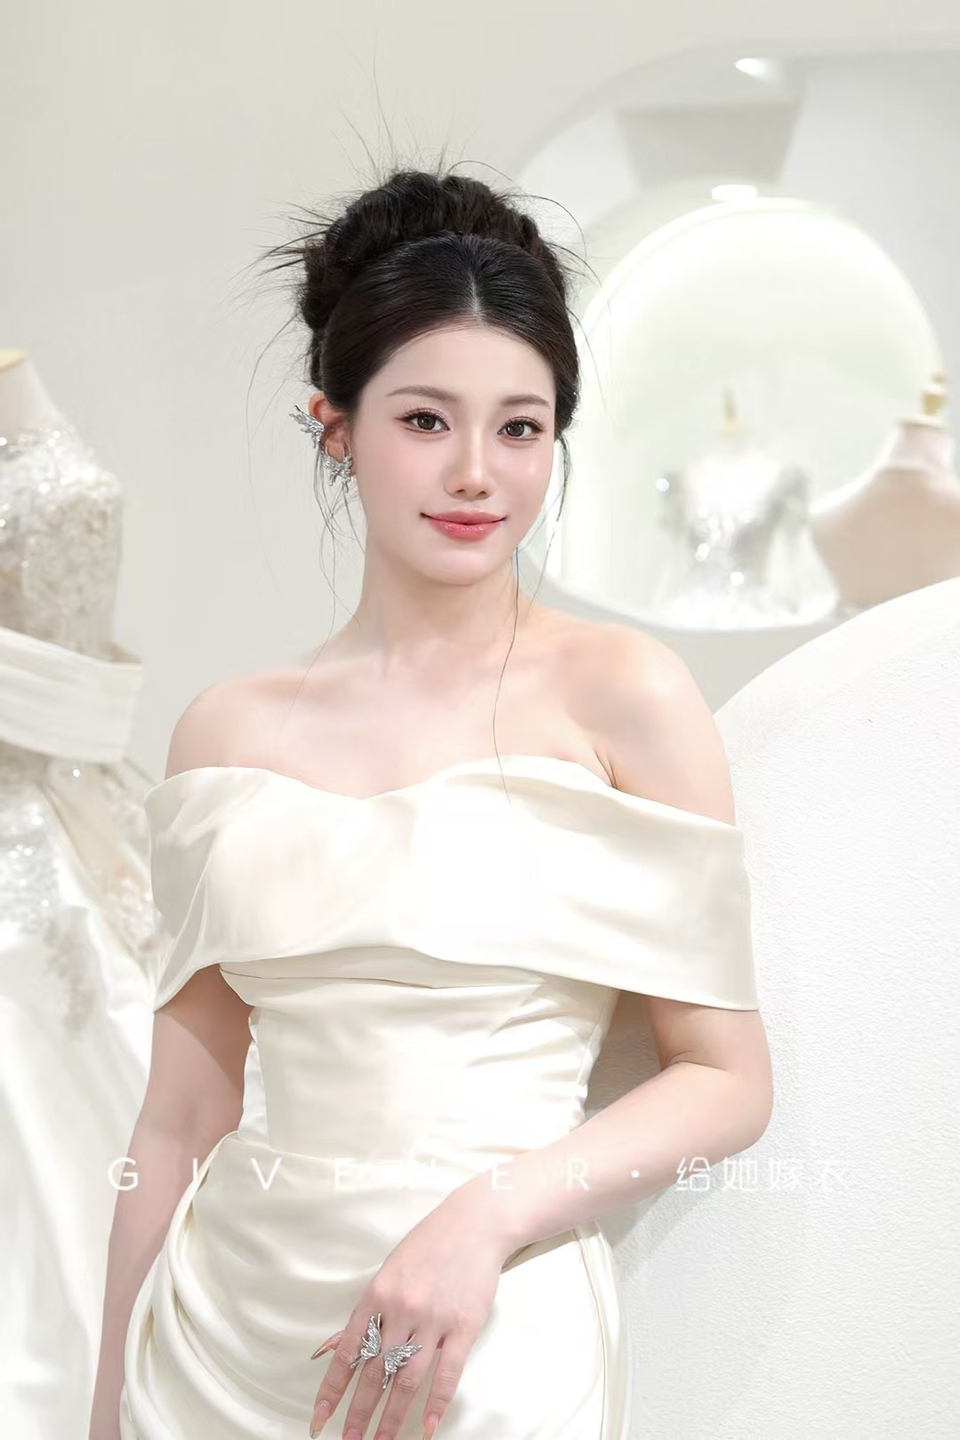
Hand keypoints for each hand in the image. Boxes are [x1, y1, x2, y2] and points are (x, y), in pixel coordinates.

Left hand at [307, 1180, 510, 1438]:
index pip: (349, 1352)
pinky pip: (447, 1374)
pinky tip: (425, 1429)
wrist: (475, 1223)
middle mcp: (401, 1310)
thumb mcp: (388, 1272)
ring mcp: (434, 1320)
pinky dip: (435, 1405)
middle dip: (359, 1412)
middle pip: (376, 1373)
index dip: (332, 1390)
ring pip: (408, 1379)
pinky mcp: (465, 1327)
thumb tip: (333, 1348)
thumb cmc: (428, 1246)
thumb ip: (365, 1314)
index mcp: (377, 1295)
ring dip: (392, 1417)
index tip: (320, 1420)